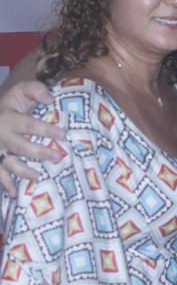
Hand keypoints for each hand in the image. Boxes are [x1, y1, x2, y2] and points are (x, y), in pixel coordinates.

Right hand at [0, 81, 62, 195]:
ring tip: (39, 177)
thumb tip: (50, 99)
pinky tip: (14, 194)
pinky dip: (5, 184)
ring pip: (9, 163)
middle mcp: (2, 136)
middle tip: (58, 157)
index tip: (63, 134)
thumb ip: (36, 90)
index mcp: (9, 118)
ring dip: (23, 172)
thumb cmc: (11, 102)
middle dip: (39, 153)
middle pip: (21, 146)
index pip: (29, 125)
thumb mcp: (21, 90)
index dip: (45, 130)